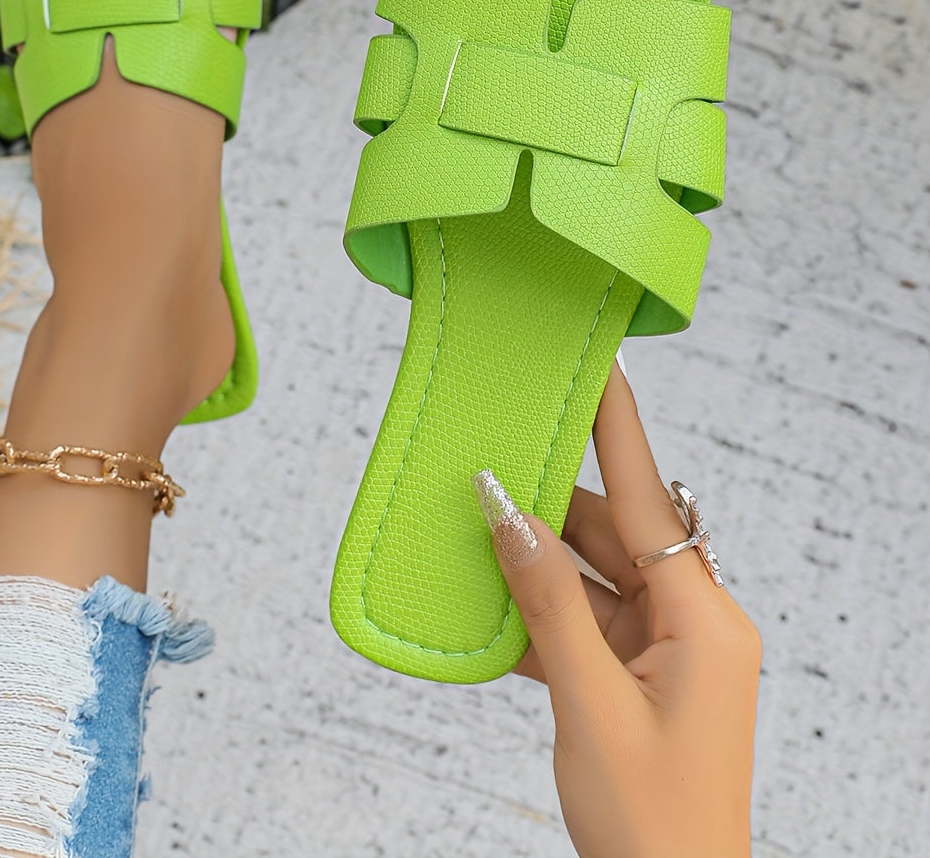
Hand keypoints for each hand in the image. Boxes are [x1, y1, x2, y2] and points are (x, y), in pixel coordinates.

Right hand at [474, 362, 761, 857]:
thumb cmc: (652, 823)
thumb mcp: (589, 703)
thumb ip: (546, 600)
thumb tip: (504, 514)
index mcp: (704, 621)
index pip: (650, 498)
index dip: (618, 429)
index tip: (600, 369)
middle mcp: (694, 625)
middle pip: (614, 536)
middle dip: (549, 506)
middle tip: (489, 462)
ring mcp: (667, 654)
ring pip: (593, 578)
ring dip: (537, 565)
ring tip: (475, 531)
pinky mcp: (641, 680)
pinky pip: (586, 623)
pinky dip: (541, 615)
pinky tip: (492, 606)